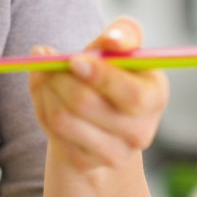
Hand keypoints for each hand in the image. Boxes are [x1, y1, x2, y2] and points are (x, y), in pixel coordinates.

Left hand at [28, 18, 169, 173]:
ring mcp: (114, 154)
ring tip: (45, 73)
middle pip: (87, 105)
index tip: (73, 59)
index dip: (100, 76)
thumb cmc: (111, 67)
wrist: (97, 107)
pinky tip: (47, 94)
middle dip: (59, 77)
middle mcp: (141, 132)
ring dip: (45, 89)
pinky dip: (41, 106)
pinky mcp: (86, 162)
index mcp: (155, 96)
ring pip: (63, 119)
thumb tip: (113, 40)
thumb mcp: (121, 45)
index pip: (132, 95)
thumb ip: (123, 33)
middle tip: (47, 59)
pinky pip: (51, 132)